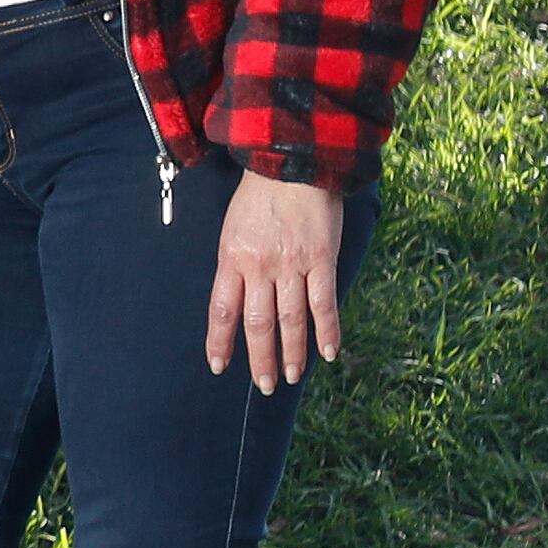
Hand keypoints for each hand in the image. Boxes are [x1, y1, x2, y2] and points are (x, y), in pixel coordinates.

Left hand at [205, 166, 348, 392]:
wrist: (292, 162)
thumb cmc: (259, 194)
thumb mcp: (233, 226)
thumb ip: (235, 262)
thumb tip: (237, 295)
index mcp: (231, 258)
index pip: (222, 310)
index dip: (220, 341)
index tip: (219, 366)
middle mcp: (259, 267)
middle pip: (258, 324)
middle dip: (260, 359)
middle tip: (264, 385)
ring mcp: (292, 265)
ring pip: (291, 320)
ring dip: (292, 353)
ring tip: (290, 377)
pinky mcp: (321, 260)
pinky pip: (324, 303)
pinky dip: (327, 331)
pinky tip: (329, 353)